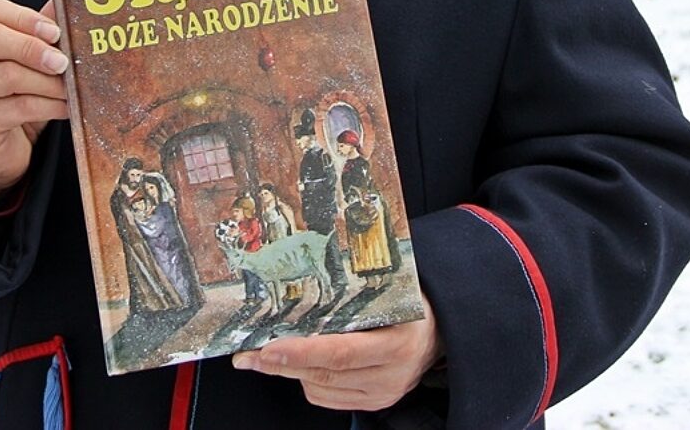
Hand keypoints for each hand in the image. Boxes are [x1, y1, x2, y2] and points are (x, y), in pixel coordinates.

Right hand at [0, 0, 67, 204]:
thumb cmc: (7, 98)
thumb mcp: (21, 62)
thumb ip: (37, 33)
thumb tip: (63, 2)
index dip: (24, 17)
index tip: (55, 31)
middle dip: (31, 47)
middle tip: (62, 61)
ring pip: (6, 75)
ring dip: (47, 82)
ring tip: (71, 88)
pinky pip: (16, 108)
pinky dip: (48, 106)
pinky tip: (65, 107)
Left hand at [231, 293, 439, 410]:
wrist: (440, 331)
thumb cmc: (411, 303)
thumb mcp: (390, 293)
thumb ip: (352, 298)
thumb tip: (301, 285)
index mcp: (396, 343)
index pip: (340, 353)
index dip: (301, 352)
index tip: (268, 347)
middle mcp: (390, 375)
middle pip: (324, 374)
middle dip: (281, 363)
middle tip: (248, 353)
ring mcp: (382, 393)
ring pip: (321, 389)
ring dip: (291, 372)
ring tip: (270, 354)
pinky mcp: (374, 403)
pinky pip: (329, 398)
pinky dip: (309, 381)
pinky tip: (303, 363)